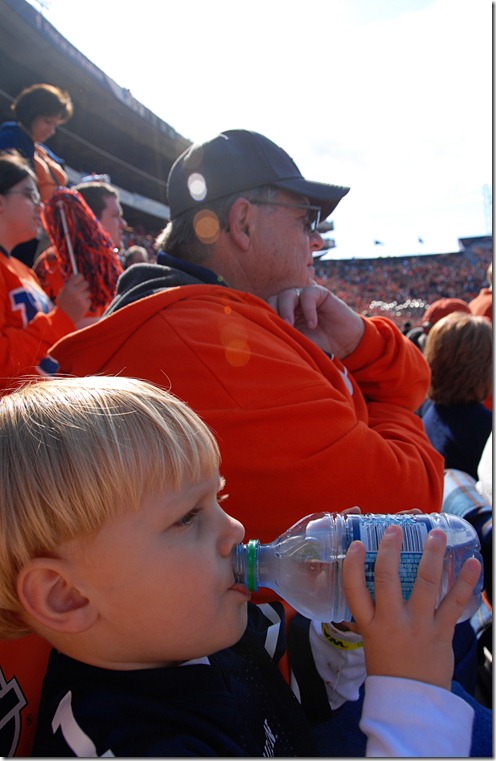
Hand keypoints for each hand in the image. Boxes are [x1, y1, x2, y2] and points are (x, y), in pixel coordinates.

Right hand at [57, 274, 90, 323]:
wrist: (64, 318)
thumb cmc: (63, 304)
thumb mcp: (62, 292)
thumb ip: (69, 284)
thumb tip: (75, 275)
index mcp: (68, 287)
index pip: (79, 276)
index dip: (80, 278)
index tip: (79, 281)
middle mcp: (75, 292)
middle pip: (86, 283)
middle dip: (83, 287)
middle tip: (80, 291)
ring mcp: (81, 299)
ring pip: (88, 292)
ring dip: (84, 296)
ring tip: (77, 301)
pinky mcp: (85, 305)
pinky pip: (89, 300)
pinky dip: (86, 302)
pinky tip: (79, 306)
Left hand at [267, 284, 364, 357]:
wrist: (344, 344)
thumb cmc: (319, 345)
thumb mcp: (297, 343)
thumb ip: (283, 336)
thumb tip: (261, 338)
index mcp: (281, 314)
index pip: (265, 308)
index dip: (262, 315)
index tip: (261, 329)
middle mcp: (291, 303)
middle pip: (274, 298)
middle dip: (272, 310)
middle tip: (277, 326)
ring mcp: (304, 297)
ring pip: (288, 294)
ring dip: (286, 309)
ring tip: (290, 325)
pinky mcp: (319, 293)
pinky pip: (308, 295)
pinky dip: (308, 309)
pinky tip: (312, 324)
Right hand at [342, 524, 481, 689]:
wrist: (412, 702)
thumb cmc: (389, 668)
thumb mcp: (372, 640)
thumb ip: (375, 614)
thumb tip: (380, 583)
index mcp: (370, 626)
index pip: (354, 590)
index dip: (354, 564)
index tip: (358, 544)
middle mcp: (392, 622)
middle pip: (387, 578)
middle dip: (391, 550)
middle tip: (396, 529)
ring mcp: (418, 626)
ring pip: (424, 583)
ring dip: (432, 555)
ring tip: (436, 534)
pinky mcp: (441, 632)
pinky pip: (454, 603)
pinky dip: (464, 581)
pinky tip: (472, 563)